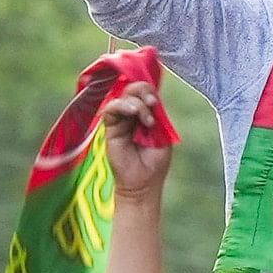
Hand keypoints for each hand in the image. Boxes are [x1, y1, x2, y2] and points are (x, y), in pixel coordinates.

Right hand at [101, 81, 173, 202]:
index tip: (156, 103)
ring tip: (146, 121)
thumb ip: (157, 116)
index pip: (145, 92)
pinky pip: (110, 109)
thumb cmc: (154, 162)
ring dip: (137, 103)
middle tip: (152, 104)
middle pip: (133, 89)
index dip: (149, 91)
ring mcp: (120, 120)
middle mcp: (132, 114)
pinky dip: (122, 106)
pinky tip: (133, 114)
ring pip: (123, 96)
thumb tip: (153, 99)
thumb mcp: (162, 135)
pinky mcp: (110, 128)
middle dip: (144, 92)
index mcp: (146, 114)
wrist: (143, 183)